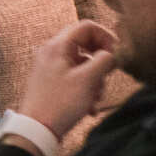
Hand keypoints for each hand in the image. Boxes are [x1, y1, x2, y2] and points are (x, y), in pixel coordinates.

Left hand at [16, 20, 116, 138]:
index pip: (87, 27)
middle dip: (101, 64)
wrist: (37, 128)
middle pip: (86, 46)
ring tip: (95, 99)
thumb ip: (103, 61)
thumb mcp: (87, 80)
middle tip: (106, 80)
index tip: (118, 56)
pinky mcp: (53, 80)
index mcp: (57, 45)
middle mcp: (52, 51)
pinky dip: (86, 90)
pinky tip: (89, 108)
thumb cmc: (61, 103)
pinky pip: (76, 77)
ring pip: (84, 64)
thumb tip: (113, 52)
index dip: (106, 37)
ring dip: (95, 81)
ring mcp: (51, 66)